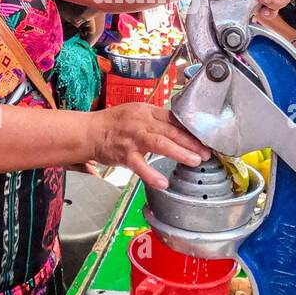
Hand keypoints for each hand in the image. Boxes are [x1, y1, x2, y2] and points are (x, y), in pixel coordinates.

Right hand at [88, 103, 209, 189]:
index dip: (190, 129)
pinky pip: (140, 165)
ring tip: (195, 161)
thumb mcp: (136, 114)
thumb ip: (156, 120)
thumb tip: (178, 127)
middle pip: (171, 131)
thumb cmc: (113, 124)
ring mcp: (133, 138)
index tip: (204, 138)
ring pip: (160, 143)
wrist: (89, 132)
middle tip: (206, 152)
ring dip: (180, 152)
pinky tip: (162, 182)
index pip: (173, 118)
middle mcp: (141, 122)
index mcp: (146, 112)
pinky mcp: (124, 154)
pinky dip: (151, 174)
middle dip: (191, 142)